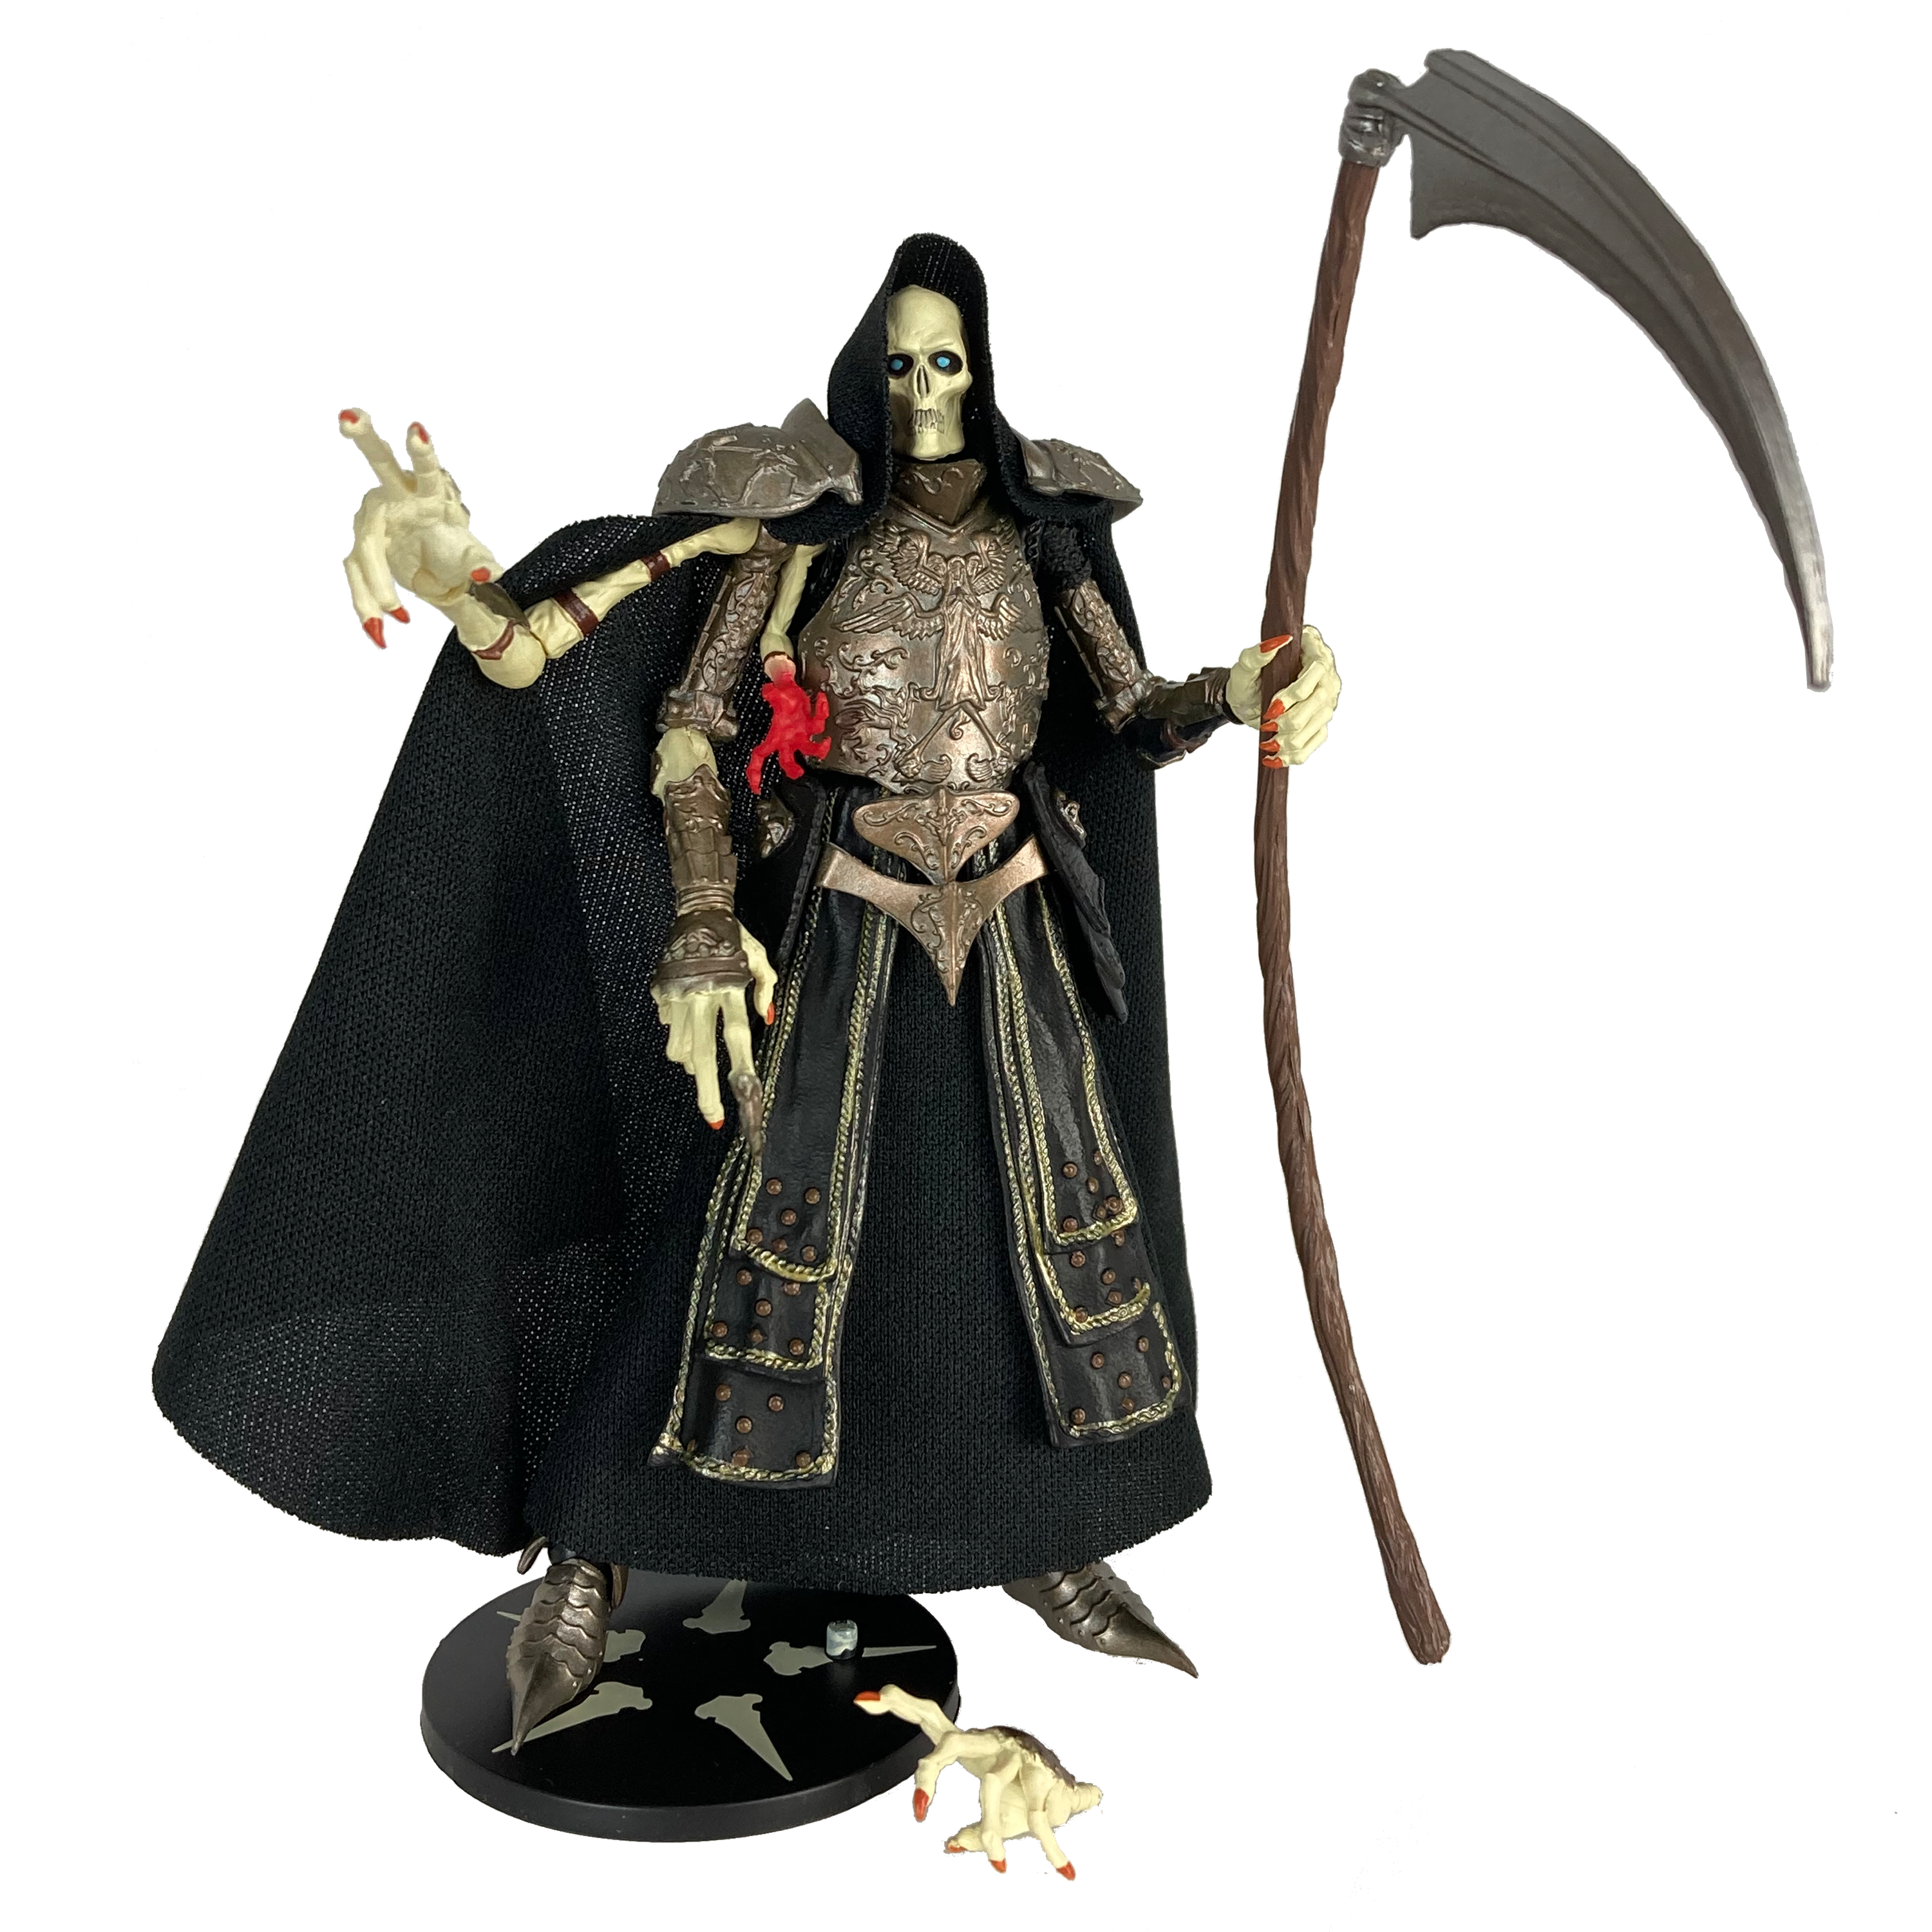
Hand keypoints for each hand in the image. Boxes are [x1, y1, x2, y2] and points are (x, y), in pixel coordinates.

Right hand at [338, 410, 503, 646]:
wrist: (435, 570)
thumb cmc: (455, 551)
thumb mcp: (472, 559)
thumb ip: (480, 565)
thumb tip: (490, 574)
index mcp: (429, 494)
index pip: (427, 470)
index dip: (422, 452)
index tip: (417, 429)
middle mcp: (395, 495)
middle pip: (379, 462)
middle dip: (365, 437)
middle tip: (349, 415)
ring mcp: (373, 518)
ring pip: (365, 548)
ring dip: (376, 584)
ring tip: (394, 616)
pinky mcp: (361, 546)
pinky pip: (358, 576)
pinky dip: (366, 603)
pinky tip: (379, 630)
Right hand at [652, 923, 779, 1132]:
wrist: (696, 911)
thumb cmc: (734, 936)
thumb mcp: (760, 957)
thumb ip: (766, 987)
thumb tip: (767, 1018)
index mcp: (729, 988)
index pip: (737, 1037)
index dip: (741, 1069)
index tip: (746, 1095)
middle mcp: (702, 996)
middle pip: (704, 1054)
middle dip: (708, 1091)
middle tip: (714, 1118)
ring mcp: (678, 996)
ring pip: (680, 1048)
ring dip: (692, 1063)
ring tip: (701, 1061)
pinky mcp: (661, 993)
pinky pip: (668, 1029)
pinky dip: (679, 1038)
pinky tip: (689, 1024)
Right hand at [746, 655, 829, 795]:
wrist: (789, 689)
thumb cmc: (780, 695)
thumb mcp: (775, 693)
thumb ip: (772, 693)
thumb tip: (768, 690)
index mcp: (774, 737)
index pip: (760, 757)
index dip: (756, 773)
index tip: (756, 788)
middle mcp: (787, 739)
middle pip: (786, 761)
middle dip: (792, 769)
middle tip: (799, 772)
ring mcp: (800, 735)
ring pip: (809, 749)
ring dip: (818, 749)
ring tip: (824, 743)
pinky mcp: (811, 727)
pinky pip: (819, 722)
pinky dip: (821, 710)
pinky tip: (821, 699)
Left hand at [1227, 623, 1339, 764]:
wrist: (1244, 702)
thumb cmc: (1247, 680)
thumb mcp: (1244, 666)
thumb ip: (1256, 654)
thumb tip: (1278, 641)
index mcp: (1312, 651)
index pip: (1318, 669)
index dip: (1296, 691)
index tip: (1272, 704)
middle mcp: (1326, 675)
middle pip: (1320, 700)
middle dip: (1292, 718)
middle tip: (1267, 723)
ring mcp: (1326, 700)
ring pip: (1320, 723)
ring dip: (1292, 738)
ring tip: (1269, 741)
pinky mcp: (1321, 721)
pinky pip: (1317, 740)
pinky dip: (1296, 753)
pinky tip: (1277, 757)